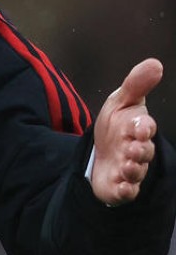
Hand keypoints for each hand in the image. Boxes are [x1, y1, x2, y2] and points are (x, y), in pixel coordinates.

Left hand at [90, 58, 162, 205]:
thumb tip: (155, 63)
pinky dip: (125, 190)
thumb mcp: (121, 102)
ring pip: (136, 171)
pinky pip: (126, 191)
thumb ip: (136, 85)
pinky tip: (122, 186)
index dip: (144, 127)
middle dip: (140, 150)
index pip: (145, 128)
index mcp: (138, 129)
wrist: (100, 153)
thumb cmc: (116, 127)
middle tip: (133, 148)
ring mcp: (129, 169)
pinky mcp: (120, 186)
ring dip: (133, 168)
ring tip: (126, 165)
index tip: (141, 125)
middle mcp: (137, 150)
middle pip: (144, 151)